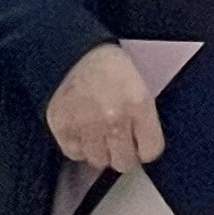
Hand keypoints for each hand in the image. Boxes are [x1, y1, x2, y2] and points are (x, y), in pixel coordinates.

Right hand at [43, 46, 166, 172]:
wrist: (75, 52)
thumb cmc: (110, 66)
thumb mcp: (139, 84)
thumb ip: (144, 118)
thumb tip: (144, 149)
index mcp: (138, 104)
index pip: (150, 151)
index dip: (145, 147)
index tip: (141, 143)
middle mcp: (113, 119)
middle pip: (124, 163)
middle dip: (124, 153)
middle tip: (119, 140)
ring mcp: (86, 126)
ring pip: (99, 161)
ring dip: (100, 150)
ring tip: (99, 129)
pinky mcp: (63, 129)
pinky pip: (75, 154)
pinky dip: (79, 146)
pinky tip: (83, 128)